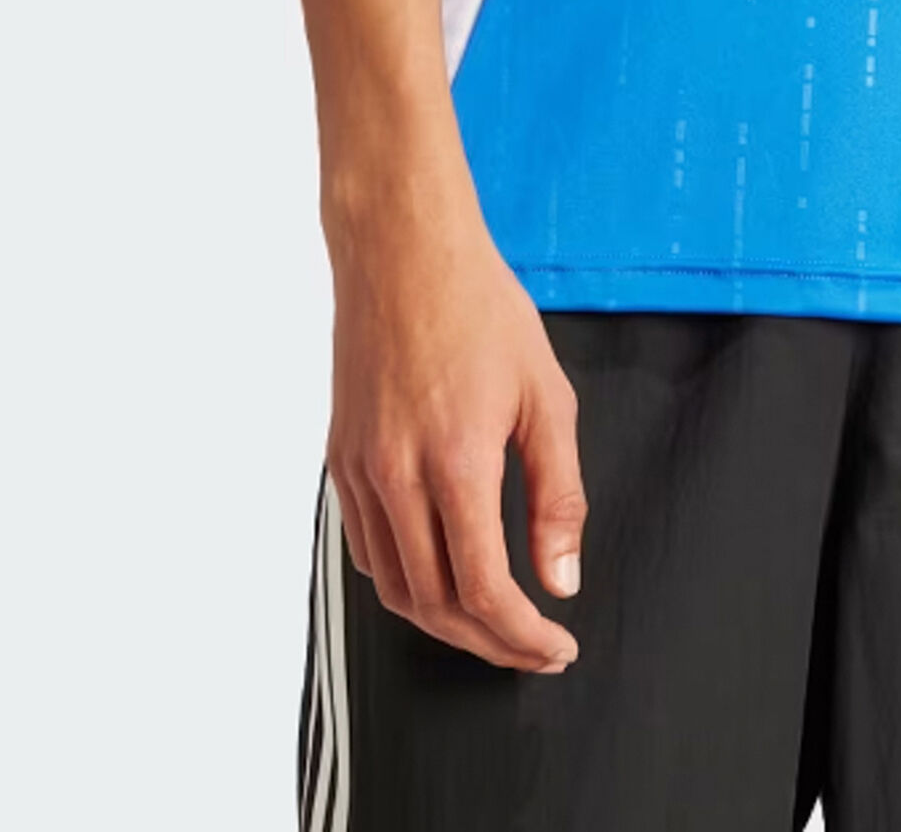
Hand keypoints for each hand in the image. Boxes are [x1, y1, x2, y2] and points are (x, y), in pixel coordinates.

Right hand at [325, 164, 584, 673]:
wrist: (402, 251)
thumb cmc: (480, 308)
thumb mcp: (545, 395)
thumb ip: (557, 494)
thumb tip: (561, 578)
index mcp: (455, 462)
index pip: (483, 591)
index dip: (521, 636)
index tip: (555, 647)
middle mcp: (396, 477)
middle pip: (435, 605)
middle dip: (489, 643)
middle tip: (533, 649)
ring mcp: (360, 472)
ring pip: (393, 589)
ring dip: (444, 623)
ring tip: (493, 623)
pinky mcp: (339, 461)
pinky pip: (366, 549)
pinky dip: (404, 583)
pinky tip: (440, 575)